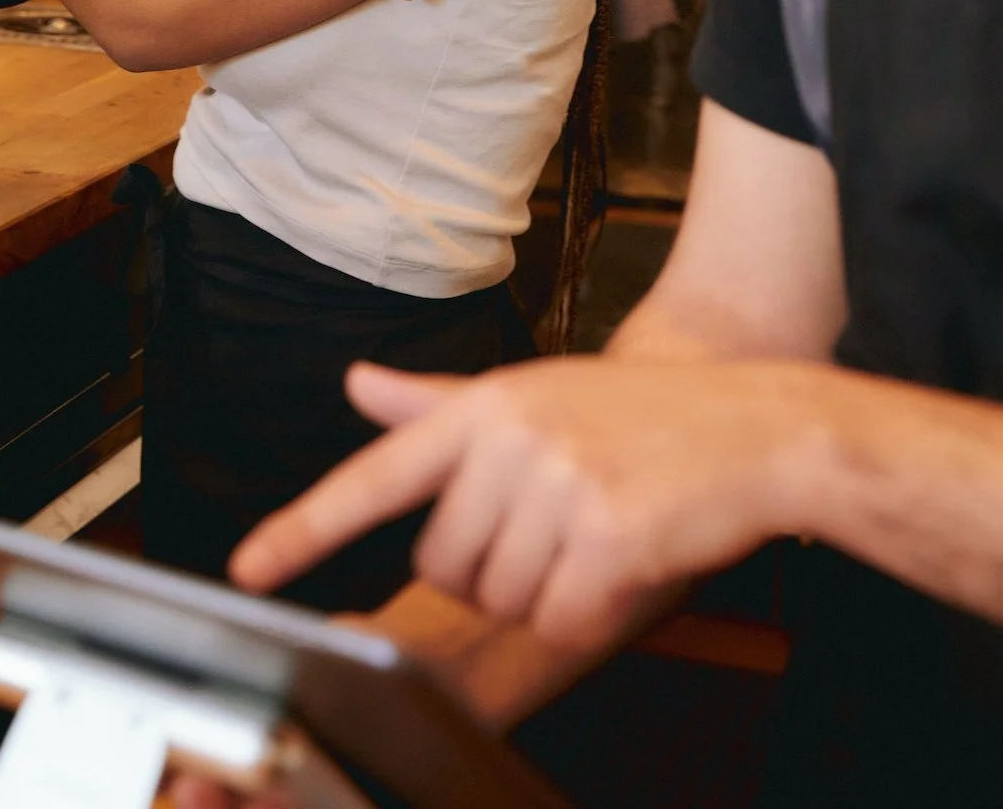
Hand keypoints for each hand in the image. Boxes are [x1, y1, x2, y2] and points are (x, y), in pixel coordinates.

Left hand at [231, 357, 824, 656]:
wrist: (754, 425)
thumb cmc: (641, 415)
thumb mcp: (533, 392)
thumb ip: (437, 405)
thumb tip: (358, 384)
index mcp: (484, 405)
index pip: (376, 475)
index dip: (305, 527)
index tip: (247, 567)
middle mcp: (512, 440)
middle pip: (447, 566)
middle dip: (492, 568)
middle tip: (555, 520)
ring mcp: (561, 486)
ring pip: (503, 600)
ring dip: (545, 590)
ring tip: (595, 530)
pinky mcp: (608, 536)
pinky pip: (561, 619)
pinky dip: (590, 609)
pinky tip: (623, 558)